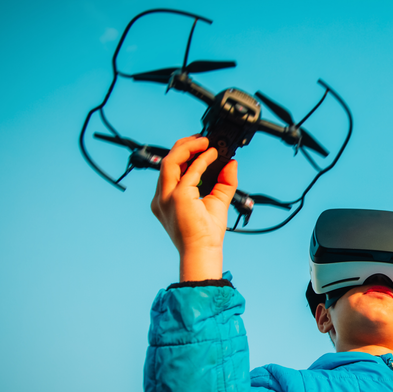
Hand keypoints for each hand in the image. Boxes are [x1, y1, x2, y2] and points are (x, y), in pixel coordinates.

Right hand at [150, 135, 237, 280]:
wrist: (202, 252)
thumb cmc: (206, 234)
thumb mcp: (217, 201)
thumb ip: (224, 181)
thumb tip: (231, 162)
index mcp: (165, 199)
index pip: (170, 170)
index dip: (184, 154)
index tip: (200, 147)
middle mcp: (162, 198)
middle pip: (167, 162)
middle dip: (184, 146)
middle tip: (202, 140)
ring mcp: (167, 197)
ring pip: (171, 161)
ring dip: (188, 147)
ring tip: (204, 142)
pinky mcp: (178, 198)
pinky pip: (189, 171)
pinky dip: (201, 160)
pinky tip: (211, 155)